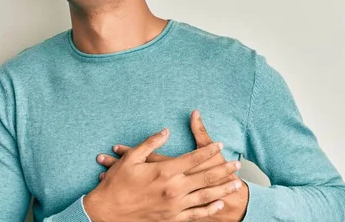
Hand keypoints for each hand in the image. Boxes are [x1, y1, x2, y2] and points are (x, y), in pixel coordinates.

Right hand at [84, 127, 240, 221]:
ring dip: (222, 189)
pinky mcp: (171, 219)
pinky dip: (209, 209)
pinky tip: (218, 203)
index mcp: (164, 171)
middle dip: (223, 169)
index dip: (208, 150)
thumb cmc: (117, 184)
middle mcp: (172, 189)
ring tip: (236, 183)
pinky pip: (195, 214)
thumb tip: (166, 131)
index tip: (220, 144)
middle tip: (237, 164)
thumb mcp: (131, 158)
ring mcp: (173, 206)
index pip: (193, 158)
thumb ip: (151, 143)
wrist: (107, 213)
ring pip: (205, 196)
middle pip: (205, 177)